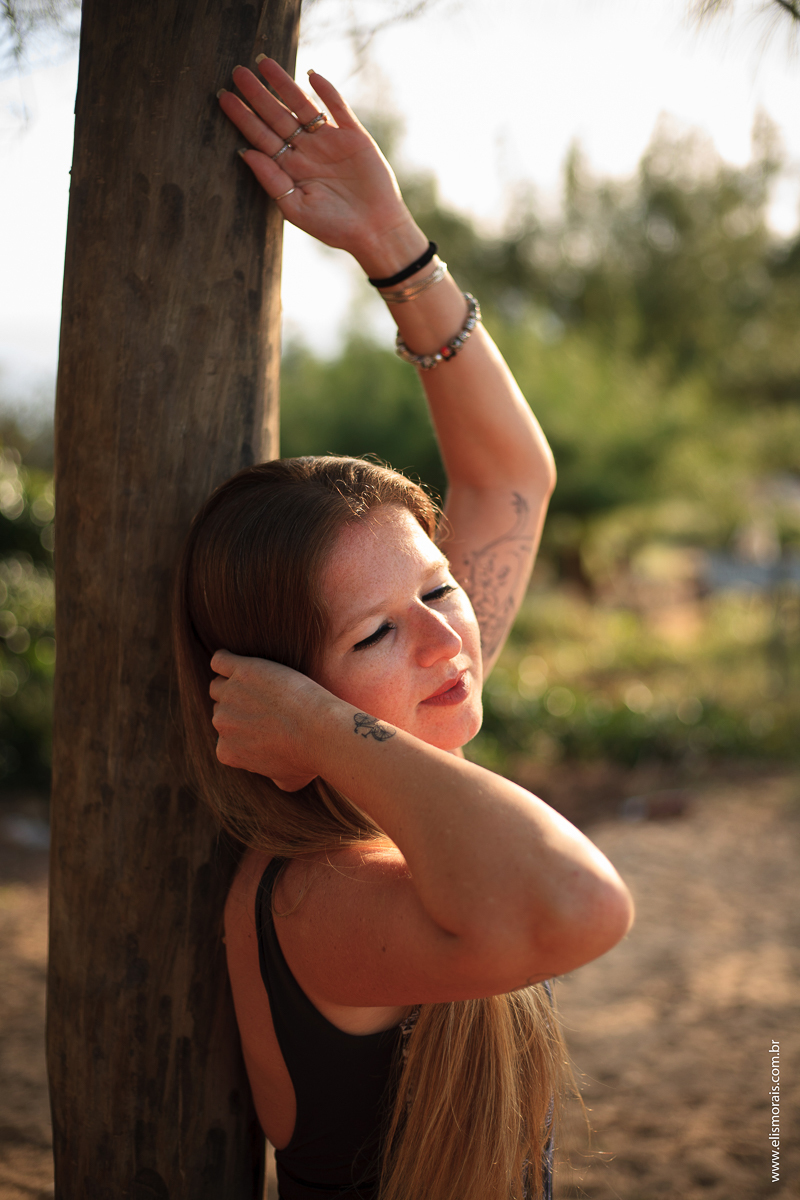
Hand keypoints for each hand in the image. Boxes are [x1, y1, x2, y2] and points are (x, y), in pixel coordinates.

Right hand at [209, 649, 328, 790]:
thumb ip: (273, 778)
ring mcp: (229, 694)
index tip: (262, 725)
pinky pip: (221, 660)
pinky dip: (227, 659)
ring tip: (255, 682)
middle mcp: (222, 723)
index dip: (242, 730)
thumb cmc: (309, 758)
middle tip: (265, 702)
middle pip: (222, 708)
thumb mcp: (289, 781)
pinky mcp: (242, 670)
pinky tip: (244, 663)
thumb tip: (278, 779)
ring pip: (219, 684)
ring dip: (233, 683)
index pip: (225, 736)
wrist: (320, 731)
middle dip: (239, 706)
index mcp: (227, 751)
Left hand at [217, 58, 428, 276]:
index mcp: (290, 169)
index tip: (224, 98)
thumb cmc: (334, 227)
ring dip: (284, 84)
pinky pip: (338, 108)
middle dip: (257, 94)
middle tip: (237, 72)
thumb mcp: (296, 209)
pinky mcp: (354, 136)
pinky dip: (327, 92)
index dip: (243, 117)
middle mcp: (306, 151)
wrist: (375, 231)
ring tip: (264, 63)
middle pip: (277, 116)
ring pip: (302, 106)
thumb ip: (271, 181)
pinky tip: (311, 76)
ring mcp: (330, 141)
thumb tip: (245, 152)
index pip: (261, 138)